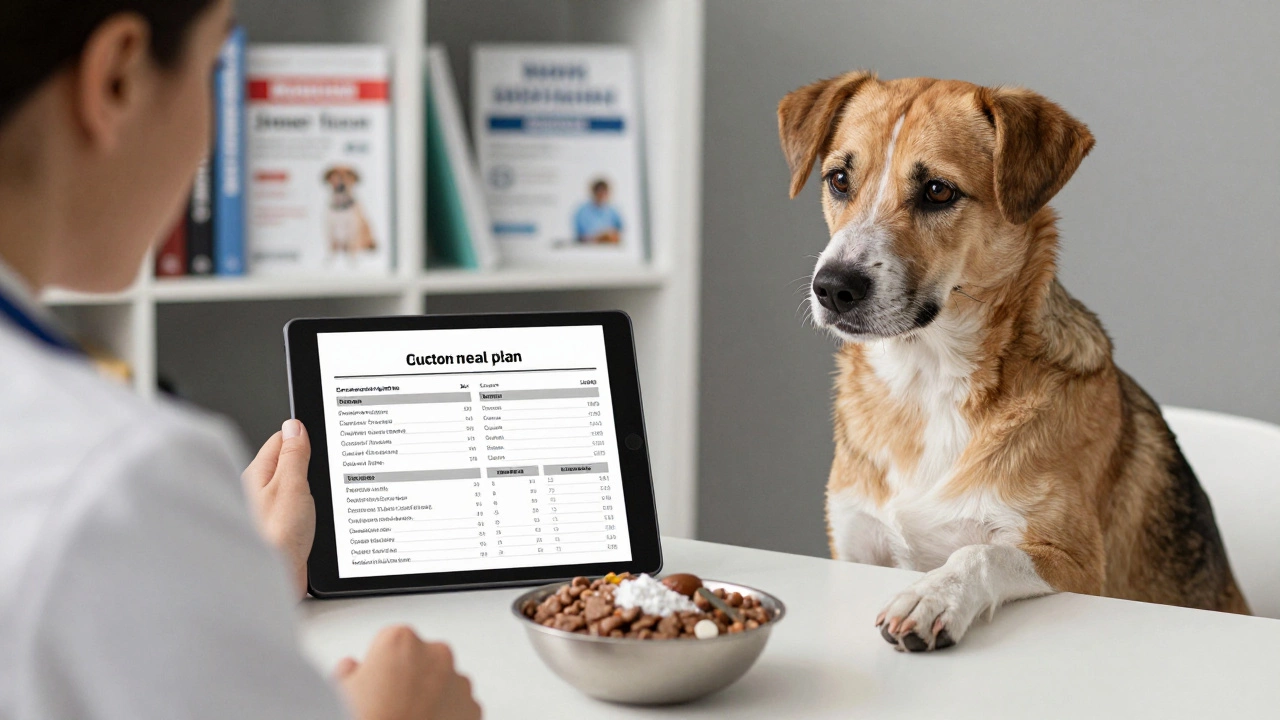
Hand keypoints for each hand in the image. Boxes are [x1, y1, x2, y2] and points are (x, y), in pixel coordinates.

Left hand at [242, 419, 314, 598]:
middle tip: (324, 468)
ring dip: (308, 491)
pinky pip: (296, 512)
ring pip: (293, 489)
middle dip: (307, 464)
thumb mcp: (291, 487)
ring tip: (321, 494)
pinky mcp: (279, 532)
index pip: (280, 441)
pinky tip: (316, 518)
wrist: (269, 583)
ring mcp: (268, 513)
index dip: (302, 436)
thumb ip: (293, 456)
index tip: (321, 436)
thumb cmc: (274, 538)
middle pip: (287, 464)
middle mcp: (258, 493)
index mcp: (256, 475)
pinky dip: (308, 511)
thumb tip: (294, 427)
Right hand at [334, 626, 480, 719]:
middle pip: (421, 660)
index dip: (379, 667)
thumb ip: (350, 672)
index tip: (373, 686)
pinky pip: (459, 707)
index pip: (390, 643)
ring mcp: (458, 682)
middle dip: (409, 678)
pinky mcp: (473, 710)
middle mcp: (436, 655)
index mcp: (401, 641)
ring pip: (443, 683)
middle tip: (391, 706)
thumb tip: (351, 669)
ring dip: (431, 697)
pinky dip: (447, 716)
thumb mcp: (341, 692)